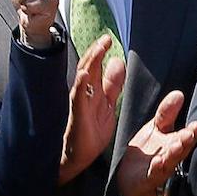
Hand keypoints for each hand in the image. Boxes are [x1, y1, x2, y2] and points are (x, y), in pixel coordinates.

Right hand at [58, 34, 123, 184]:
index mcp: (93, 92)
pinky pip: (78, 99)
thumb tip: (118, 61)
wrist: (79, 157)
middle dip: (96, 52)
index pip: (95, 67)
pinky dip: (81, 86)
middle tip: (105, 38)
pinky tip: (85, 75)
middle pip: (89, 68)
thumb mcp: (108, 104)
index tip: (108, 38)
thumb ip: (113, 84)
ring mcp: (80, 105)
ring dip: (91, 62)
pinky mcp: (78, 117)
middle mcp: (85, 95)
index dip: (100, 52)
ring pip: (83, 79)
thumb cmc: (91, 131)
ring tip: (98, 48)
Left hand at [119, 90, 196, 195]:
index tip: (196, 124)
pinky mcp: (147, 180)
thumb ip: (167, 113)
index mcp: (175, 143)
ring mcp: (160, 170)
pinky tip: (158, 161)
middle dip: (186, 142)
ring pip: (170, 163)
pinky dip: (156, 169)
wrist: (130, 179)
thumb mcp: (156, 128)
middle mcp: (171, 158)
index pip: (186, 137)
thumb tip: (179, 93)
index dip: (192, 132)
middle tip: (189, 133)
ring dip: (174, 155)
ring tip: (177, 145)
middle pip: (181, 150)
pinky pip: (153, 175)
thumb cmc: (148, 151)